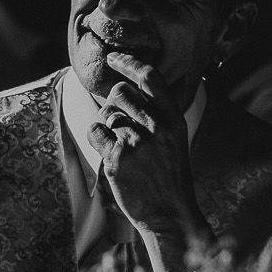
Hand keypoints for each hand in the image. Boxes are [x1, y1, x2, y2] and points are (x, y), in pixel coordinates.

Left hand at [88, 57, 205, 240]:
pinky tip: (109, 151)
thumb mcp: (177, 139)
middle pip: (121, 92)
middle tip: (119, 120)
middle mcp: (156, 127)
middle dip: (114, 102)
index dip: (129, 62)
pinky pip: (94, 131)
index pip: (150, 77)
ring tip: (119, 141)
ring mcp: (136, 143)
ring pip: (107, 112)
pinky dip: (97, 138)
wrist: (169, 213)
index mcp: (173, 119)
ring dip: (107, 122)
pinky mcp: (117, 159)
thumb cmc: (170, 176)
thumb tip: (143, 87)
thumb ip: (161, 113)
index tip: (114, 57)